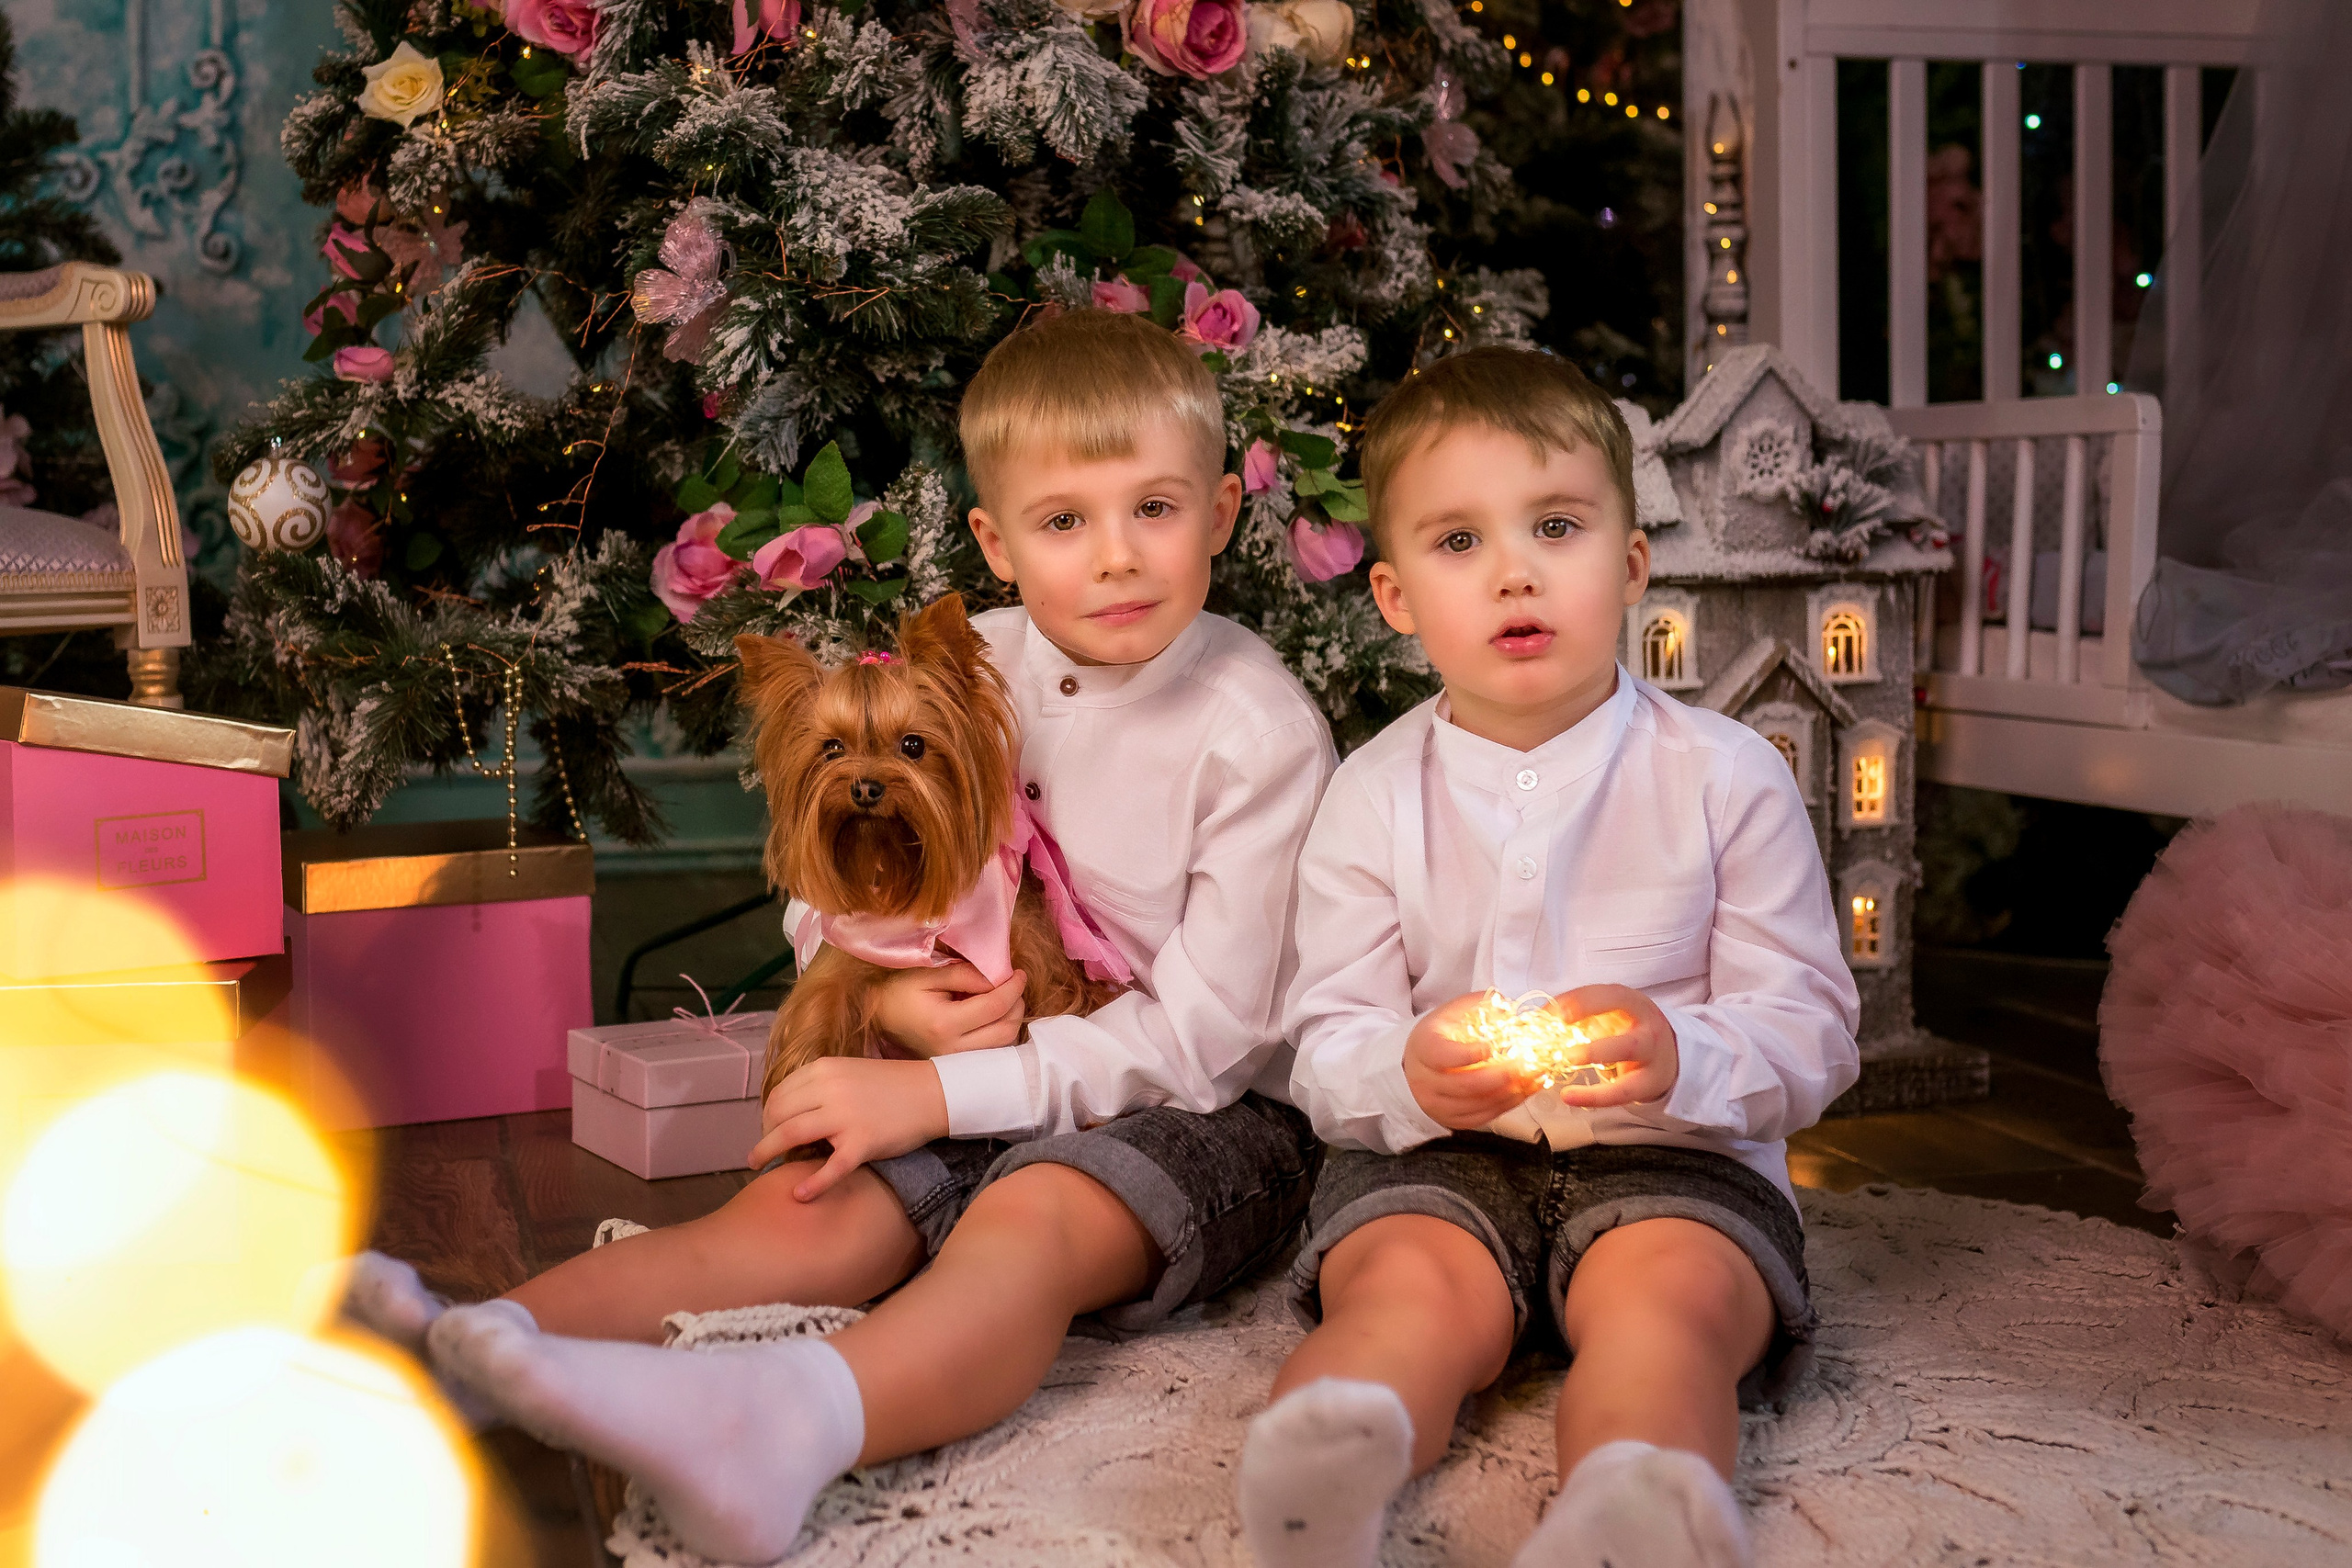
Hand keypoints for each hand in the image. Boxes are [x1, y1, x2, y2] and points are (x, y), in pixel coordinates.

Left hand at [746, 1056, 950, 1199]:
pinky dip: (812, 1184)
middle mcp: (830, 1089)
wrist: (934, 1093)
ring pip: (791, 1135)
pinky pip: (831, 1167)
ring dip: (766, 1152)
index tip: (769, 1129)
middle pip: (778, 1114)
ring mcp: (845, 1116)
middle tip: (763, 1150)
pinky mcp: (863, 1143)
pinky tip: (799, 1195)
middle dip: (764, 1134)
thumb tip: (789, 1110)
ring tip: (757, 1165)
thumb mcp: (850, 1071)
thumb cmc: (892, 1085)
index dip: (768, 1115)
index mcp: (825, 1069)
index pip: (779, 1093)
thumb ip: (821, 1085)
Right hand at [870, 962, 1025, 1057]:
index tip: (1018, 972)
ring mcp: (956, 1063)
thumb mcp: (927, 975)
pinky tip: (992, 1016)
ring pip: (1004, 1044)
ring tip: (1003, 998)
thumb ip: (964, 974)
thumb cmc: (900, 993)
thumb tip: (998, 977)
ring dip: (1011, 1018)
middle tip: (1012, 984)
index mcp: (944, 1024)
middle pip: (1006, 1029)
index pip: (995, 1007)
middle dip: (1016, 1003)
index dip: (1013, 987)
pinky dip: (1000, 1031)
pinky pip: (992, 1052)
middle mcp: (953, 1050)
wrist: (878, 1020)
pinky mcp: (957, 1067)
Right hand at [1404, 992, 1536, 1129]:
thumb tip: (1509, 1010)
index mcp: (1424, 1047)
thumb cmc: (1442, 1035)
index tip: (1492, 1047)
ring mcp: (1437, 1104)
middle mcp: (1425, 1080)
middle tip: (1526, 1065)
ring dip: (1511, 1092)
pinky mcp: (1452, 1120)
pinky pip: (1484, 1117)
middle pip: (1466, 1085)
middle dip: (1501, 1076)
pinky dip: (1509, 1104)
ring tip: (1534, 1076)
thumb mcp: (1454, 1012)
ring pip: (1479, 1105)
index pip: (1443, 1055)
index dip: (1469, 1054)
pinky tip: (1525, 1090)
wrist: (1417, 1065)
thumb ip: (1480, 1005)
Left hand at [1544, 984, 1678, 1109]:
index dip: (1578, 998)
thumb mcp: (1611, 1019)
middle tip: (1558, 1022)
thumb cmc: (1629, 1033)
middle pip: (1621, 1008)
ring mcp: (1651, 1051)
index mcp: (1631, 1002)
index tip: (1550, 1011)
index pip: (1606, 991)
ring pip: (1625, 1047)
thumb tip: (1538, 1022)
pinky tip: (1568, 1096)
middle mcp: (1644, 1021)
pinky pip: (1621, 1091)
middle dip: (1587, 1009)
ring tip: (1566, 1058)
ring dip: (1593, 1051)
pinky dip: (1593, 1096)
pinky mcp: (1649, 1082)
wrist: (1670, 1060)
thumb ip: (1580, 1018)